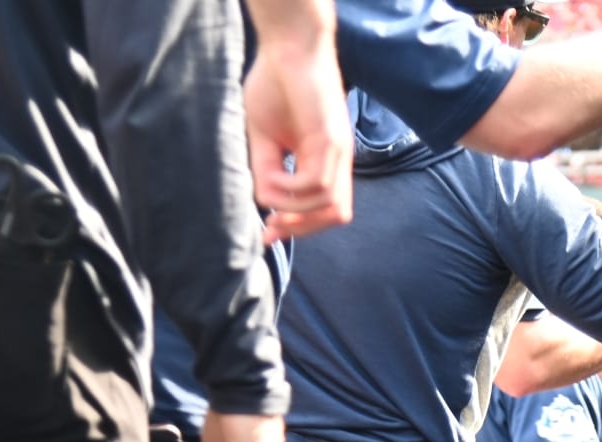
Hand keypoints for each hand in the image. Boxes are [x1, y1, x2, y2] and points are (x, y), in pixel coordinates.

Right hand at [246, 35, 352, 241]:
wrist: (286, 48)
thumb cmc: (274, 86)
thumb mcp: (264, 137)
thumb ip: (266, 170)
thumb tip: (264, 200)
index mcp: (325, 161)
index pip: (326, 210)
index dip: (300, 228)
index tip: (267, 234)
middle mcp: (337, 160)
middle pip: (336, 215)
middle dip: (302, 229)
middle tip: (272, 227)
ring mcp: (338, 150)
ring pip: (330, 204)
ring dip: (295, 210)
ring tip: (270, 194)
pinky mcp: (331, 138)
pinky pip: (318, 181)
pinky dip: (294, 190)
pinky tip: (274, 177)